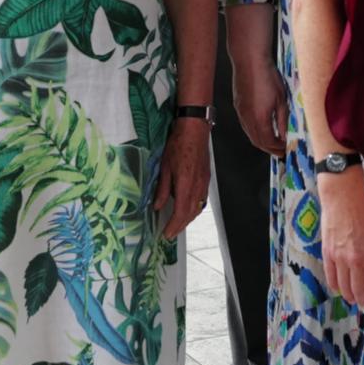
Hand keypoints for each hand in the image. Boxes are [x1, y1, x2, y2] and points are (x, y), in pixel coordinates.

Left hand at [153, 118, 210, 237]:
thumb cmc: (178, 145)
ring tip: (178, 224)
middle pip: (190, 214)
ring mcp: (204, 183)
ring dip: (188, 219)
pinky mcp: (206, 179)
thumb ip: (162, 189)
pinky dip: (195, 209)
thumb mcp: (164, 167)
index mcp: (185, 184)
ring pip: (197, 208)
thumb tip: (157, 205)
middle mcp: (197, 187)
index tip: (166, 234)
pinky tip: (188, 209)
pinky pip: (202, 200)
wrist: (194, 130)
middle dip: (180, 226)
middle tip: (170, 234)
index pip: (180, 212)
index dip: (173, 226)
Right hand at [231, 57, 287, 155]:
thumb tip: (285, 134)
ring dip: (261, 141)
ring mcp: (241, 113)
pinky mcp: (238, 106)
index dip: (278, 148)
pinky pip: (245, 125)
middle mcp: (248, 119)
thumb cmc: (267, 77)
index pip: (269, 142)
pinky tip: (262, 128)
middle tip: (280, 151)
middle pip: (258, 142)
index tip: (286, 150)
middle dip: (270, 148)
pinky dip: (254, 132)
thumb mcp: (281, 100)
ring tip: (273, 141)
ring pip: (250, 134)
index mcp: (260, 119)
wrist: (250, 61)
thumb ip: (283, 120)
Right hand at [317, 170, 363, 305]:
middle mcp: (357, 259)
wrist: (343, 197)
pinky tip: (339, 288)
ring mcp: (340, 258)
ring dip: (349, 296)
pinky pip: (331, 277)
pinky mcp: (327, 253)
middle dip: (362, 300)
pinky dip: (335, 286)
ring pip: (344, 287)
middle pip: (359, 290)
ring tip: (352, 298)